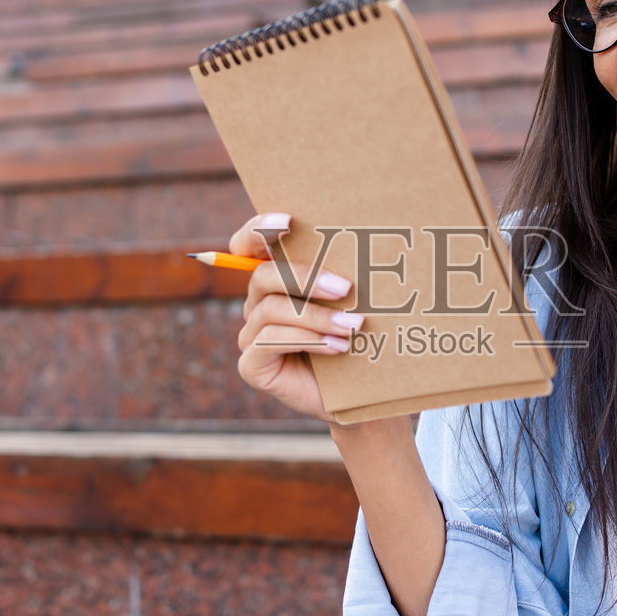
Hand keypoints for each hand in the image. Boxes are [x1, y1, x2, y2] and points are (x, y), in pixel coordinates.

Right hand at [231, 212, 363, 422]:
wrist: (358, 395)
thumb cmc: (357, 341)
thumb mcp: (349, 303)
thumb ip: (340, 275)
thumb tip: (367, 244)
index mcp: (276, 282)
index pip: (249, 245)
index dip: (259, 229)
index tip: (288, 221)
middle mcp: (256, 305)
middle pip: (263, 276)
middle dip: (305, 278)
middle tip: (345, 288)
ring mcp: (250, 336)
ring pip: (272, 310)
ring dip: (316, 317)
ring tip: (353, 325)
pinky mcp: (252, 365)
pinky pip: (269, 341)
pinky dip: (308, 340)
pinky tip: (339, 348)